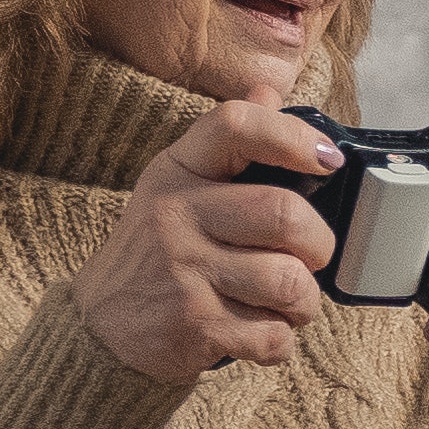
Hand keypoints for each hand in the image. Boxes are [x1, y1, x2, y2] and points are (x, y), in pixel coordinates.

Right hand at [77, 91, 338, 382]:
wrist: (100, 327)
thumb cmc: (158, 252)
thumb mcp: (179, 186)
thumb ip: (229, 144)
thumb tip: (269, 89)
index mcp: (178, 171)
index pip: (236, 126)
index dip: (293, 136)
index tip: (327, 160)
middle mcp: (176, 215)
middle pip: (285, 214)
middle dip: (320, 244)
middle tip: (312, 258)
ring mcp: (183, 271)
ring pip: (289, 281)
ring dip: (304, 301)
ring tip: (287, 303)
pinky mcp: (194, 324)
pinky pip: (273, 334)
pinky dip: (280, 340)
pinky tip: (260, 332)